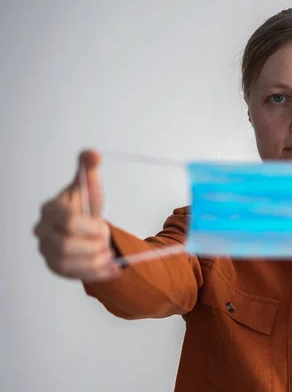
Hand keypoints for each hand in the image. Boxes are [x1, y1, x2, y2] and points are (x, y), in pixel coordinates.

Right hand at [33, 150, 120, 281]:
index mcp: (50, 209)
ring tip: (109, 255)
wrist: (84, 227)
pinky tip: (113, 269)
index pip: (67, 221)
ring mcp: (46, 250)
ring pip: (67, 263)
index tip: (104, 225)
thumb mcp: (89, 186)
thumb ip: (89, 169)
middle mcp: (42, 231)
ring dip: (93, 261)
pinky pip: (72, 275)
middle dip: (92, 244)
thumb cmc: (84, 205)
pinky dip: (96, 274)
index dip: (90, 227)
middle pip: (64, 245)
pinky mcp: (55, 267)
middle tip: (107, 241)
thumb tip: (92, 154)